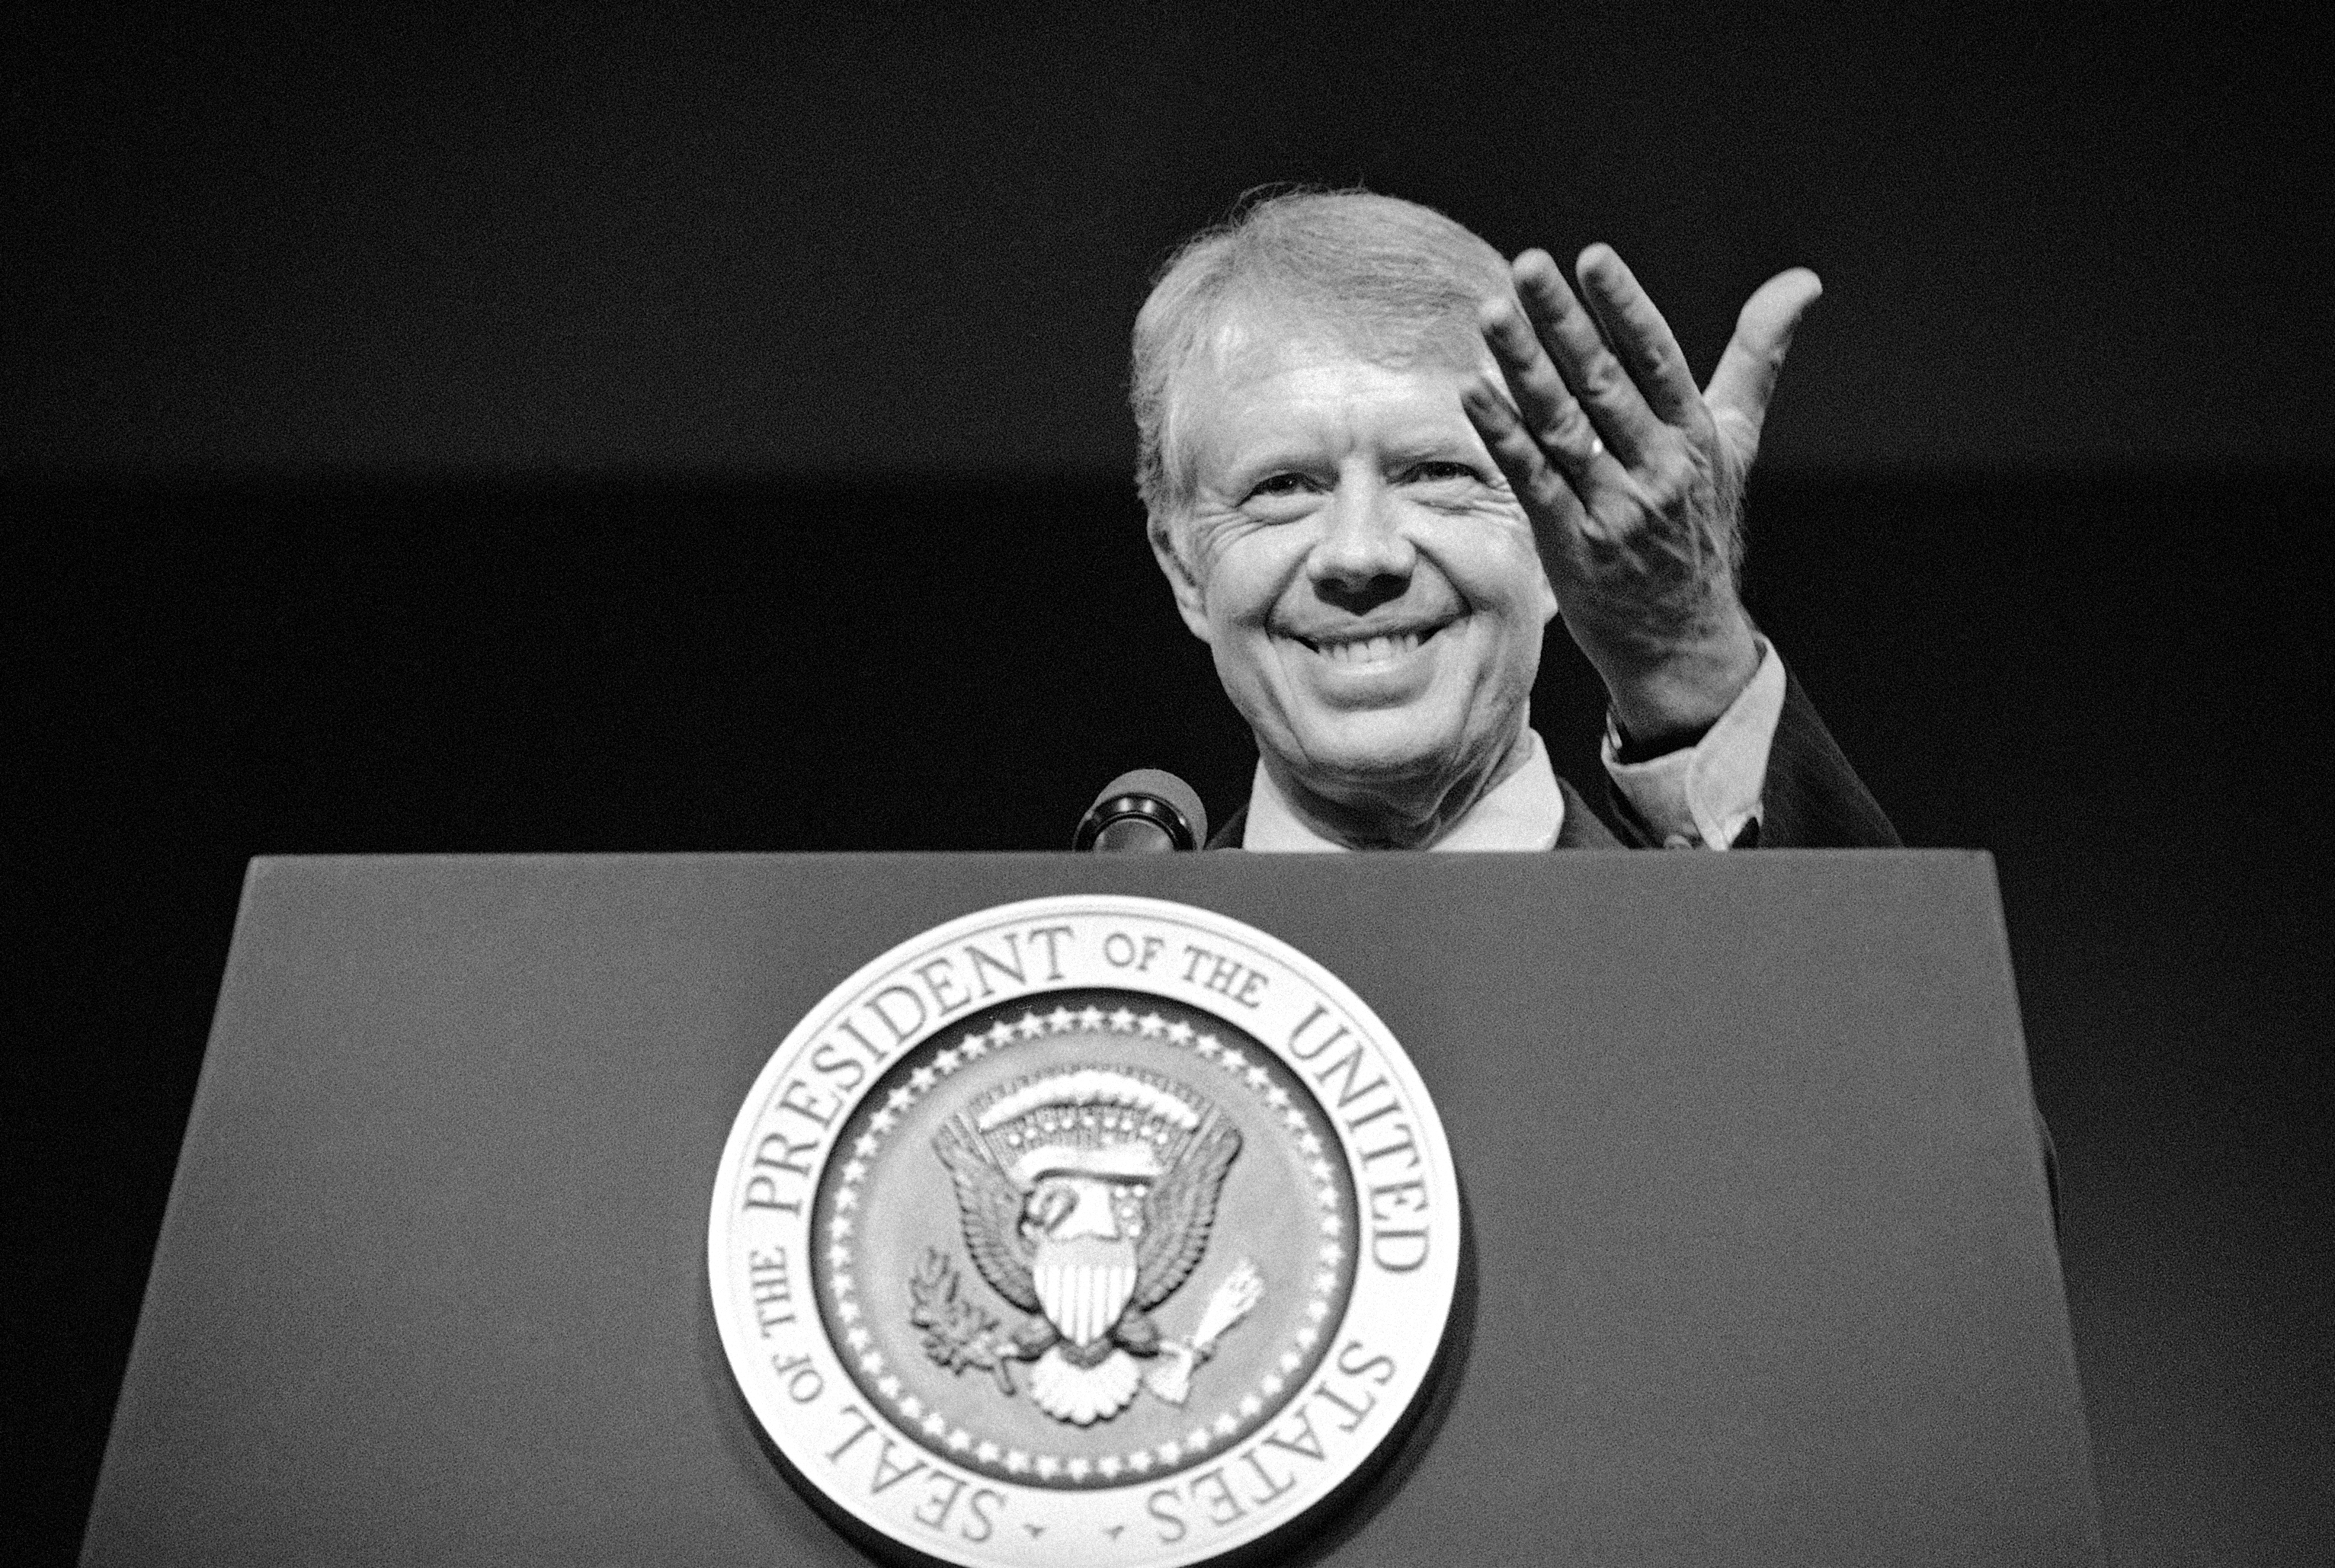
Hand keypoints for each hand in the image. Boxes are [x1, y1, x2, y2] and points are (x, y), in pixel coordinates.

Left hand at [1463, 244, 1819, 744]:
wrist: (1681, 640)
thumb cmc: (1700, 526)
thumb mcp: (1735, 440)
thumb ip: (1757, 357)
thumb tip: (1803, 281)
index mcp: (1695, 435)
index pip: (1658, 358)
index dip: (1625, 306)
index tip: (1593, 258)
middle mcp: (1658, 468)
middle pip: (1604, 383)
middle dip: (1564, 323)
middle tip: (1527, 267)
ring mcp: (1613, 508)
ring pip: (1562, 426)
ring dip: (1522, 368)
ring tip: (1490, 313)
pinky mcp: (1571, 544)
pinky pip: (1533, 481)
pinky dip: (1503, 435)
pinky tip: (1473, 392)